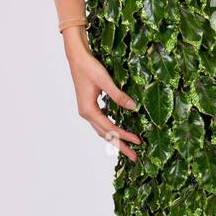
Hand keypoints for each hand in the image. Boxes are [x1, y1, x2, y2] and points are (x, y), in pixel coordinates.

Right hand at [63, 29, 140, 161]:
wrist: (77, 58)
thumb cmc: (89, 67)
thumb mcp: (105, 80)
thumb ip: (118, 95)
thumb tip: (133, 107)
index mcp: (88, 110)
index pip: (110, 128)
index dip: (124, 135)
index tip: (138, 141)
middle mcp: (86, 114)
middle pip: (105, 135)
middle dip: (120, 145)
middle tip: (135, 157)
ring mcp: (87, 111)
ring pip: (103, 131)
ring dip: (116, 140)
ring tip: (129, 149)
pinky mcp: (90, 107)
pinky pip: (102, 123)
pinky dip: (111, 130)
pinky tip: (119, 133)